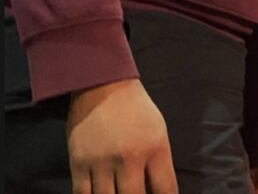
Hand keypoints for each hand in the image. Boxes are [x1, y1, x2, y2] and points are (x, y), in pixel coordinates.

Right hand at [67, 78, 177, 193]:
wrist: (103, 85)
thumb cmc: (136, 109)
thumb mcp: (158, 131)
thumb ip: (159, 161)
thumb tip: (159, 190)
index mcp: (155, 148)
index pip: (166, 189)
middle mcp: (130, 158)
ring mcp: (102, 161)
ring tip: (118, 193)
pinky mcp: (79, 162)